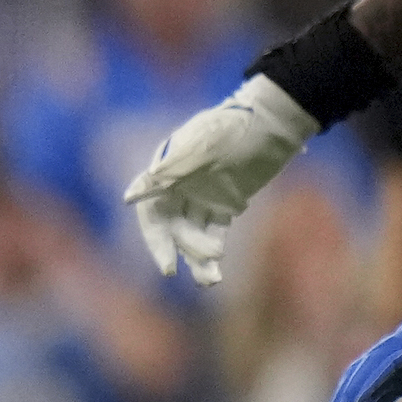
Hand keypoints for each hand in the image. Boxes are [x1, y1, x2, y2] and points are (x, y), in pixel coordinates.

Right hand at [122, 76, 315, 284]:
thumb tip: (130, 197)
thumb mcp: (199, 146)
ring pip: (192, 233)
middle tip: (187, 268)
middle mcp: (179, 187)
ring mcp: (202, 197)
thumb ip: (168, 171)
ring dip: (197, 257)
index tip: (167, 265)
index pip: (151, 211)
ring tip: (210, 279)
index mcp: (166, 173)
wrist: (270, 122)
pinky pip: (215, 232)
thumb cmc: (232, 128)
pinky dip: (214, 250)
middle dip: (178, 250)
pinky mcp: (225, 204)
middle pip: (170, 227)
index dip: (155, 239)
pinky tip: (216, 270)